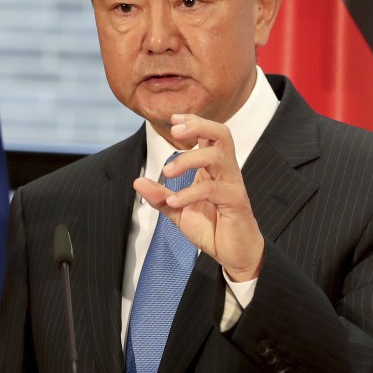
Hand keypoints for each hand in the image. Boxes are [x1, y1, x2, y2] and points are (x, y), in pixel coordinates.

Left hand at [134, 114, 263, 280]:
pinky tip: (174, 201)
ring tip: (168, 172)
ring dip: (188, 159)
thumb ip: (160, 196)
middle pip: (221, 134)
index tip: (174, 118)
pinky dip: (189, 193)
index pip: (210, 134)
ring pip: (217, 157)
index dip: (194, 121)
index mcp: (214, 169)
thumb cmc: (212, 228)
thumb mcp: (178, 211)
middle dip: (199, 125)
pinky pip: (212, 190)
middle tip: (175, 131)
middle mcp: (226, 171)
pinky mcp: (235, 202)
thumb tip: (137, 182)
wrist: (234, 254)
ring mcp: (233, 185)